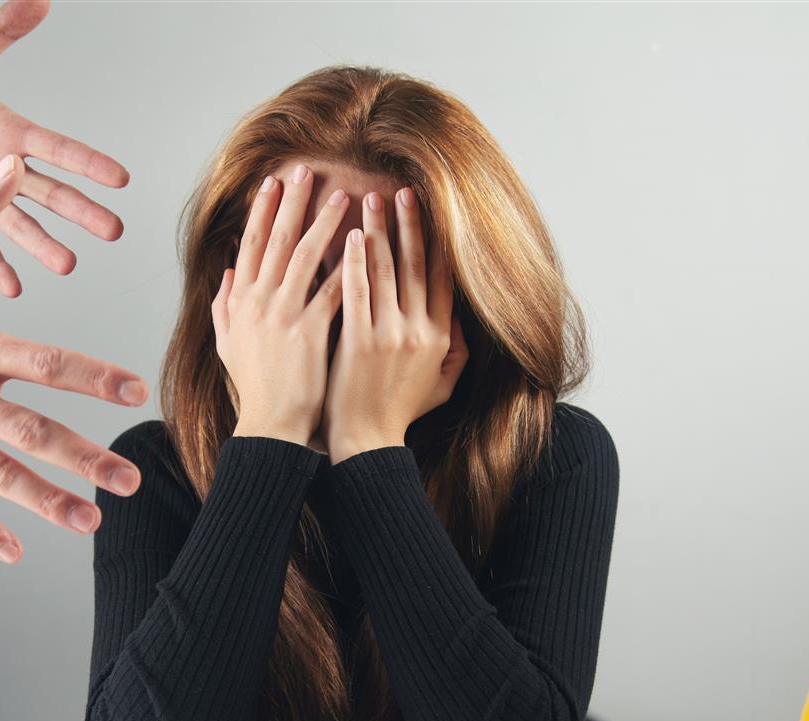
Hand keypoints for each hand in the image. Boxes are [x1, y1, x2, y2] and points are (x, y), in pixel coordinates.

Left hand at [0, 0, 128, 296]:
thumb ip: (1, 31)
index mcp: (10, 132)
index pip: (57, 148)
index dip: (88, 162)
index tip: (120, 179)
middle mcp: (2, 169)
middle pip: (50, 193)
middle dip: (81, 212)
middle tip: (113, 231)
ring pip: (20, 223)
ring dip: (44, 245)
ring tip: (68, 264)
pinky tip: (16, 286)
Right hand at [213, 166, 348, 445]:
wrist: (270, 427)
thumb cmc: (254, 388)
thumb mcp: (227, 344)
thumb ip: (224, 305)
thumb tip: (228, 272)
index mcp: (240, 302)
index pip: (251, 245)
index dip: (262, 210)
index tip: (273, 182)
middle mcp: (259, 302)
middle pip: (277, 241)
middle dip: (292, 202)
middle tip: (306, 170)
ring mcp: (284, 316)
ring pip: (307, 257)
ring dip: (325, 223)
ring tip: (345, 197)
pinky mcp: (310, 333)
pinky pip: (332, 290)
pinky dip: (346, 266)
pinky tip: (363, 244)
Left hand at [324, 189, 468, 463]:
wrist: (366, 443)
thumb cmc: (399, 413)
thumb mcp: (440, 385)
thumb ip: (456, 351)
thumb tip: (461, 318)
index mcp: (440, 337)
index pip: (444, 278)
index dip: (438, 241)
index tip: (432, 211)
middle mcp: (418, 331)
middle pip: (417, 266)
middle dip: (409, 224)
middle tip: (403, 190)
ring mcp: (388, 335)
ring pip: (385, 272)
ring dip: (378, 232)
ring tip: (370, 199)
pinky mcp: (358, 342)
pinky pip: (356, 293)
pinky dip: (353, 264)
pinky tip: (348, 237)